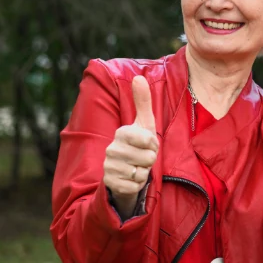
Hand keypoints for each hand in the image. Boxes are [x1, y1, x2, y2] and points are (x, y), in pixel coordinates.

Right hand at [103, 75, 157, 216]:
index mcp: (121, 133)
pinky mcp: (111, 184)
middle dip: (151, 160)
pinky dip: (137, 185)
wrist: (124, 174)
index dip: (153, 144)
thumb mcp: (144, 124)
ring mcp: (109, 167)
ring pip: (142, 172)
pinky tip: (131, 180)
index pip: (148, 139)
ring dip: (144, 172)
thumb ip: (143, 102)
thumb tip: (138, 77)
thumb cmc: (138, 147)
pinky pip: (134, 185)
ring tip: (137, 168)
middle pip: (149, 157)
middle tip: (143, 158)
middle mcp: (112, 149)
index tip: (149, 145)